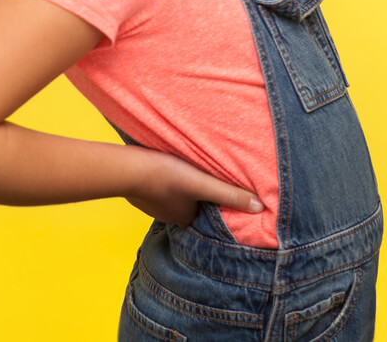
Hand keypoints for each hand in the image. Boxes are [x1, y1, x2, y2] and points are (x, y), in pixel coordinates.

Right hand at [125, 149, 263, 226]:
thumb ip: (230, 194)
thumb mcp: (203, 183)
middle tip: (204, 178)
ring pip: (173, 197)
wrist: (126, 168)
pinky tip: (165, 169)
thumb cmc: (166, 175)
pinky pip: (157, 189)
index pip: (206, 213)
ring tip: (187, 171)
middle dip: (197, 194)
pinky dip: (162, 181)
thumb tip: (260, 207)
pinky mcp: (139, 193)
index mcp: (186, 218)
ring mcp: (152, 206)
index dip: (214, 202)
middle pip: (190, 205)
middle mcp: (169, 216)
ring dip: (179, 187)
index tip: (219, 190)